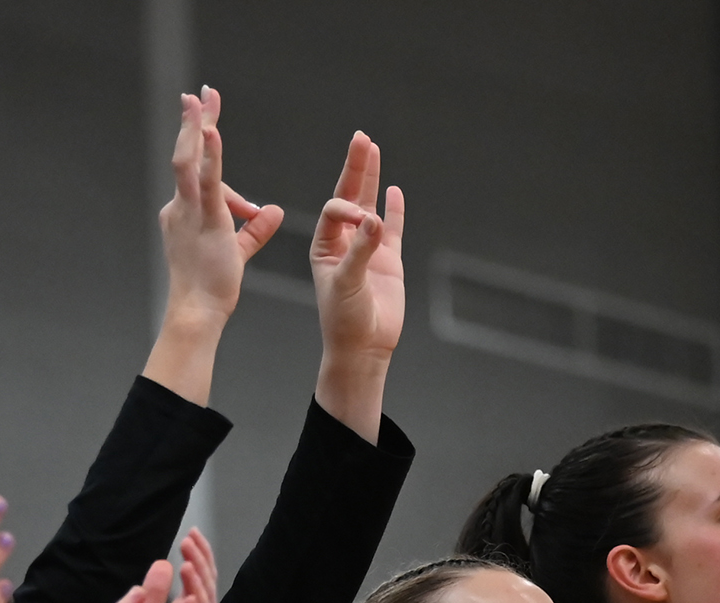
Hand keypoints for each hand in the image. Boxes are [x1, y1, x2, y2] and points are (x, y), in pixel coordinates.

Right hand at [160, 88, 286, 329]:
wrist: (198, 311)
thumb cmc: (212, 287)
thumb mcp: (237, 251)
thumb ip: (254, 228)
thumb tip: (272, 210)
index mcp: (185, 212)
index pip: (202, 178)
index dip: (216, 165)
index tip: (215, 128)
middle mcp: (180, 206)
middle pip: (186, 155)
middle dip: (191, 123)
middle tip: (195, 94)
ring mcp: (188, 211)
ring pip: (187, 160)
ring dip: (193, 127)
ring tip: (198, 100)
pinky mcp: (204, 219)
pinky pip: (206, 181)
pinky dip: (209, 155)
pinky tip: (213, 131)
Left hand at [311, 132, 405, 368]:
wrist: (364, 348)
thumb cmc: (344, 320)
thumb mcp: (347, 283)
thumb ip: (361, 250)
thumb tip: (375, 219)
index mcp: (324, 245)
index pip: (334, 210)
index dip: (347, 208)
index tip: (362, 222)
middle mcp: (344, 242)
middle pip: (349, 195)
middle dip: (355, 168)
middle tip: (361, 138)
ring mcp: (368, 249)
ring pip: (370, 206)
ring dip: (372, 178)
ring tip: (372, 148)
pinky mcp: (389, 261)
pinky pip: (393, 229)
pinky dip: (395, 210)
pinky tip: (395, 190)